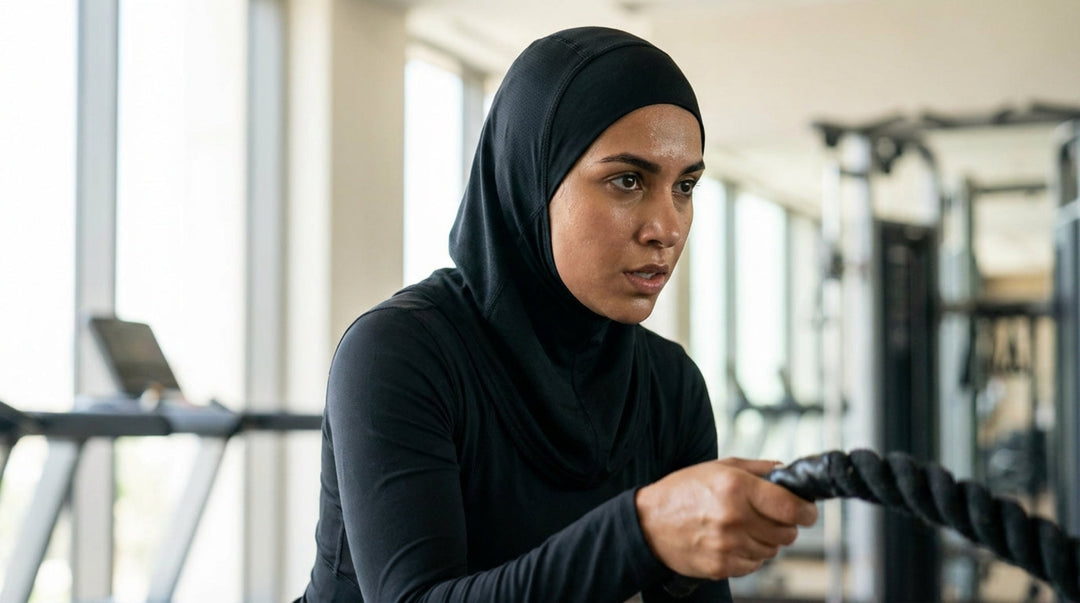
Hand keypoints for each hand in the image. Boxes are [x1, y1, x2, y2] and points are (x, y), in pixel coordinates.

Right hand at [635, 457, 817, 579]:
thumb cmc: (682, 491)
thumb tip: (786, 472)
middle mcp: (734, 517)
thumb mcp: (718, 468)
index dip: (807, 511)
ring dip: (766, 541)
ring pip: (772, 551)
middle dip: (786, 525)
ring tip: (745, 528)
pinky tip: (733, 541)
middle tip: (771, 517)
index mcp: (737, 488)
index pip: (791, 508)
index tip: (807, 511)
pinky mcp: (721, 566)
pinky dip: (750, 555)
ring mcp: (728, 545)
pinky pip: (754, 565)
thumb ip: (757, 469)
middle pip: (787, 533)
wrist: (648, 523)